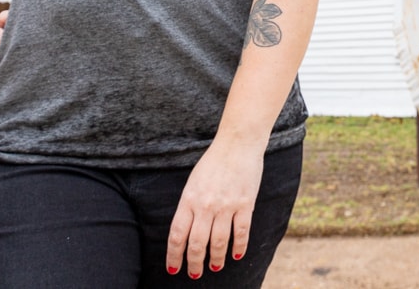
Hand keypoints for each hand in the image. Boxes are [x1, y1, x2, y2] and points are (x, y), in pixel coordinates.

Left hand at [166, 140, 263, 277]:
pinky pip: (241, 232)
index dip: (174, 255)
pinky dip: (239, 247)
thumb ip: (190, 205)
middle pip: (197, 243)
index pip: (177, 235)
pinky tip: (237, 255)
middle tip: (194, 274)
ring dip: (215, 258)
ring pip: (218, 242)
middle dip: (194, 263)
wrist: (238, 143)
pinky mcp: (245, 204)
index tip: (173, 268)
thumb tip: (187, 231)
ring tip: (214, 267)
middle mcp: (206, 205)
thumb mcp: (193, 182)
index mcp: (189, 199)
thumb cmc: (213, 161)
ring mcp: (226, 206)